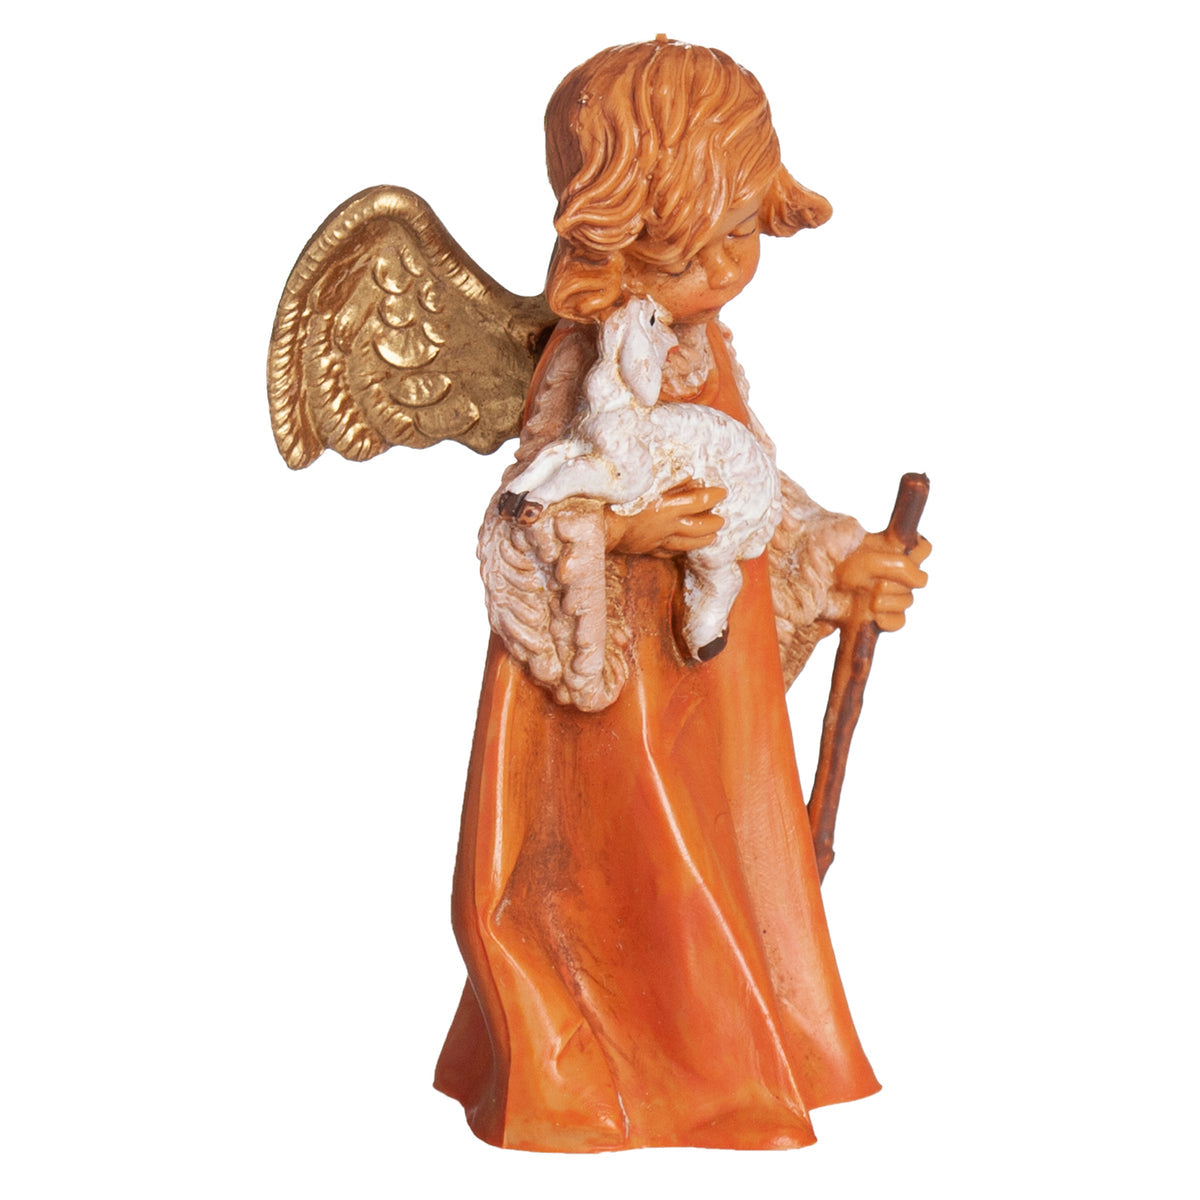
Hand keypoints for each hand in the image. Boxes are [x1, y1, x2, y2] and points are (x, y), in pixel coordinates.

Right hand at [605, 481, 726, 555]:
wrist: (596, 524)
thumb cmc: (618, 499)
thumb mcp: (646, 482)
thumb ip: (671, 480)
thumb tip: (691, 477)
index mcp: (668, 507)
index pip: (699, 501)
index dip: (714, 496)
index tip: (723, 492)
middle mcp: (667, 526)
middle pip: (699, 527)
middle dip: (714, 523)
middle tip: (722, 519)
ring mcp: (657, 540)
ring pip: (687, 544)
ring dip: (702, 540)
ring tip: (712, 537)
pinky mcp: (645, 548)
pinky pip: (666, 552)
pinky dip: (677, 550)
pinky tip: (682, 550)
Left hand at [834, 531, 930, 631]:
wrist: (816, 588)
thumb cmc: (837, 565)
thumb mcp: (869, 558)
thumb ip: (900, 565)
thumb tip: (921, 581)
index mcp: (893, 551)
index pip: (923, 548)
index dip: (917, 553)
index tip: (903, 556)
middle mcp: (894, 574)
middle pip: (919, 581)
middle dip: (896, 582)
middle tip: (870, 580)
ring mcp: (888, 596)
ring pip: (908, 602)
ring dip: (889, 601)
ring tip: (868, 599)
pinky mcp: (880, 616)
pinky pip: (899, 622)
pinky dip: (888, 620)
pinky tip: (874, 616)